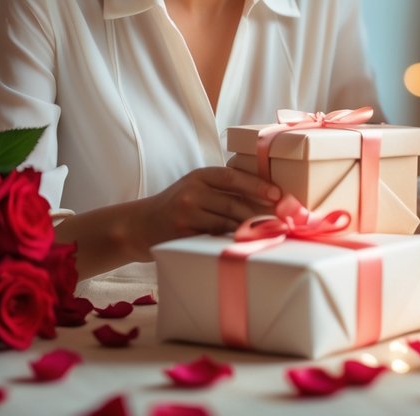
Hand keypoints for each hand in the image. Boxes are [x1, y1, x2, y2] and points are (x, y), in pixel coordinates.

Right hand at [131, 166, 282, 257]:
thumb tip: (264, 197)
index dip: (256, 185)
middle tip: (279, 220)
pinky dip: (230, 239)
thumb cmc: (177, 206)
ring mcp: (185, 212)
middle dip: (258, 212)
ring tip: (267, 232)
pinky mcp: (182, 233)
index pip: (232, 177)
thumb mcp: (195, 187)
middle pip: (233, 202)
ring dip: (247, 228)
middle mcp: (192, 191)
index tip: (277, 194)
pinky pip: (213, 237)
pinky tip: (242, 242)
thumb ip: (221, 189)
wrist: (140, 225)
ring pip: (226, 221)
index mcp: (199, 175)